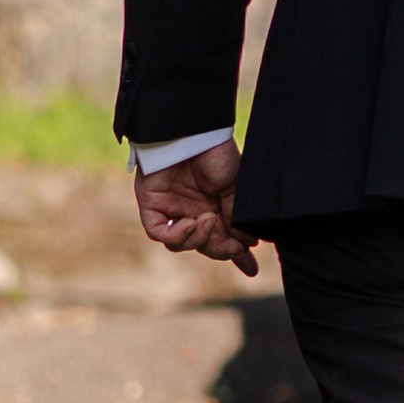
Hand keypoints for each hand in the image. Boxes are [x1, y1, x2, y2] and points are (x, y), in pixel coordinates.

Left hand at [133, 138, 258, 276]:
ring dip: (199, 239)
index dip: (236, 256)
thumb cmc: (216, 154)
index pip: (224, 238)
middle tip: (234, 247)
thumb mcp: (235, 189)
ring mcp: (172, 209)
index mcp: (214, 207)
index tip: (251, 270)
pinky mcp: (152, 205)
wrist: (193, 132)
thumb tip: (246, 244)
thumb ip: (237, 218)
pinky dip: (177, 235)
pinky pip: (159, 232)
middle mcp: (193, 211)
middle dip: (220, 250)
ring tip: (210, 220)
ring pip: (180, 244)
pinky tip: (191, 223)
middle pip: (203, 245)